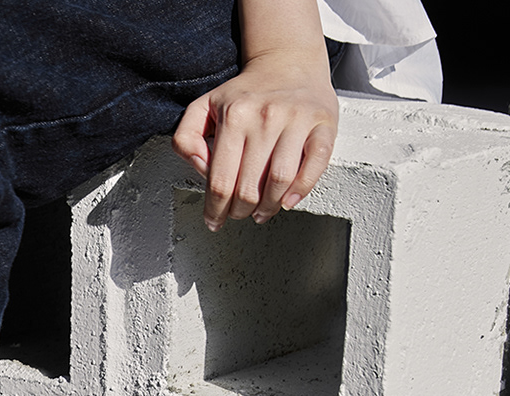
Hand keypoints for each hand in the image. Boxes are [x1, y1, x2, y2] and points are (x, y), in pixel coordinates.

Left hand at [172, 49, 338, 230]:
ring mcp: (297, 120)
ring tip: (260, 212)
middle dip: (239, 211)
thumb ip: (186, 136)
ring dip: (268, 207)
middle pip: (248, 187)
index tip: (214, 220)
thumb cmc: (246, 93)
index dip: (215, 209)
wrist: (288, 61)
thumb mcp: (204, 106)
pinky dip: (301, 189)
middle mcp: (266, 116)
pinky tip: (288, 201)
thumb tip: (199, 166)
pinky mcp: (323, 124)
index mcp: (234, 115)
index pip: (220, 180)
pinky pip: (315, 164)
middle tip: (238, 214)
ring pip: (279, 181)